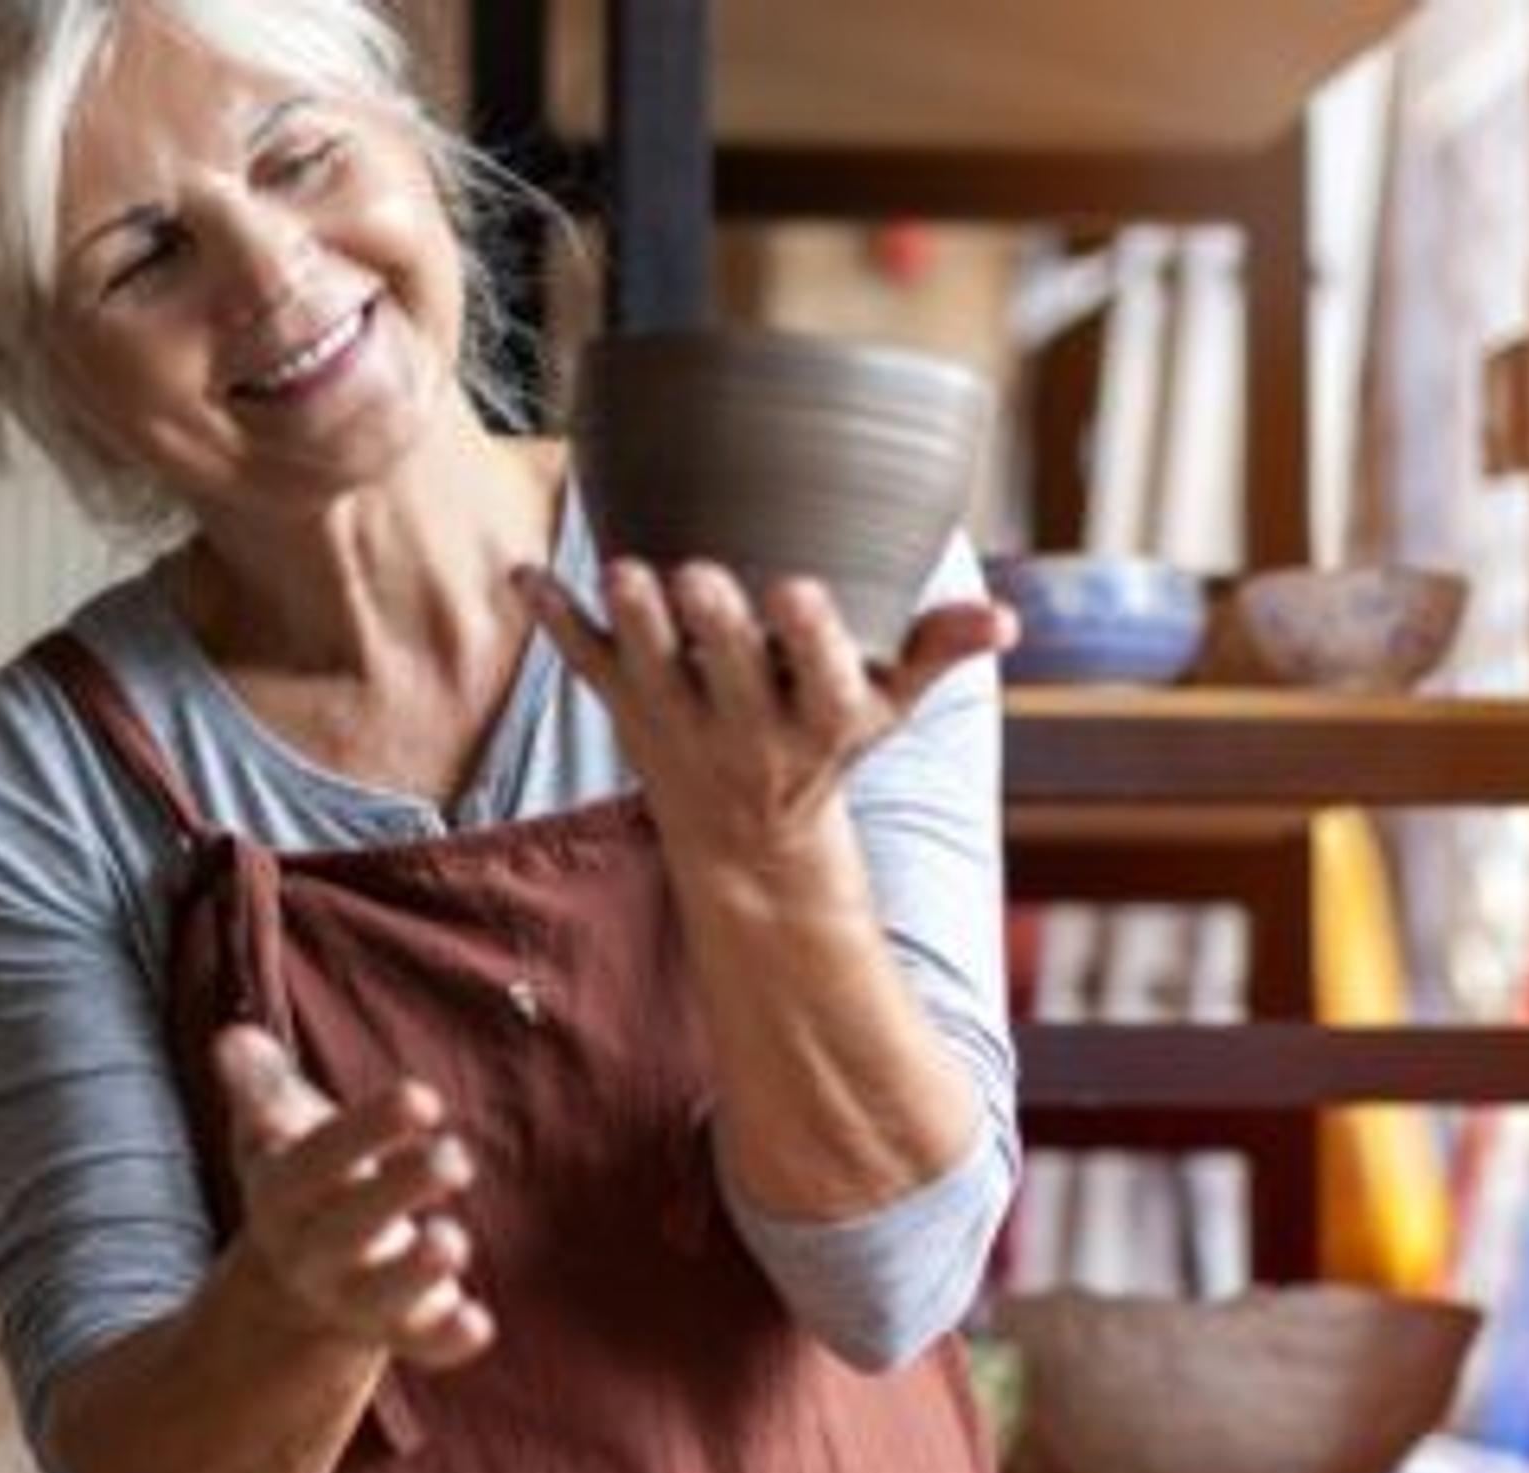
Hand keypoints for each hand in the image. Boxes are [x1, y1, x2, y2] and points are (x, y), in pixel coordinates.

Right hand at [208, 1024, 494, 1370]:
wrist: (298, 1280)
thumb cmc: (305, 1178)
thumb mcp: (275, 1131)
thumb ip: (260, 1086)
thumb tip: (232, 1039)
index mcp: (284, 1194)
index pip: (318, 1160)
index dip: (368, 1131)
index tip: (424, 1099)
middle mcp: (313, 1251)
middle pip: (349, 1226)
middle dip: (400, 1192)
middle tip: (456, 1158)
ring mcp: (355, 1297)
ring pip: (381, 1295)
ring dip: (415, 1273)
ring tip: (452, 1242)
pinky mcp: (400, 1330)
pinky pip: (421, 1344)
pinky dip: (447, 1340)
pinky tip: (478, 1323)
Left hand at [514, 558, 1012, 872]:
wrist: (747, 844)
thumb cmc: (825, 746)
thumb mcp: (887, 710)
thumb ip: (937, 653)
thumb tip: (1005, 621)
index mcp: (818, 720)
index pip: (820, 678)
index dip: (809, 637)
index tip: (798, 590)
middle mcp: (745, 727)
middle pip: (727, 671)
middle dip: (712, 626)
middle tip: (696, 573)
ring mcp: (678, 721)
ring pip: (650, 668)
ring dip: (633, 622)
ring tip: (622, 571)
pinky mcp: (627, 712)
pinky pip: (585, 666)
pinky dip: (554, 622)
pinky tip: (523, 577)